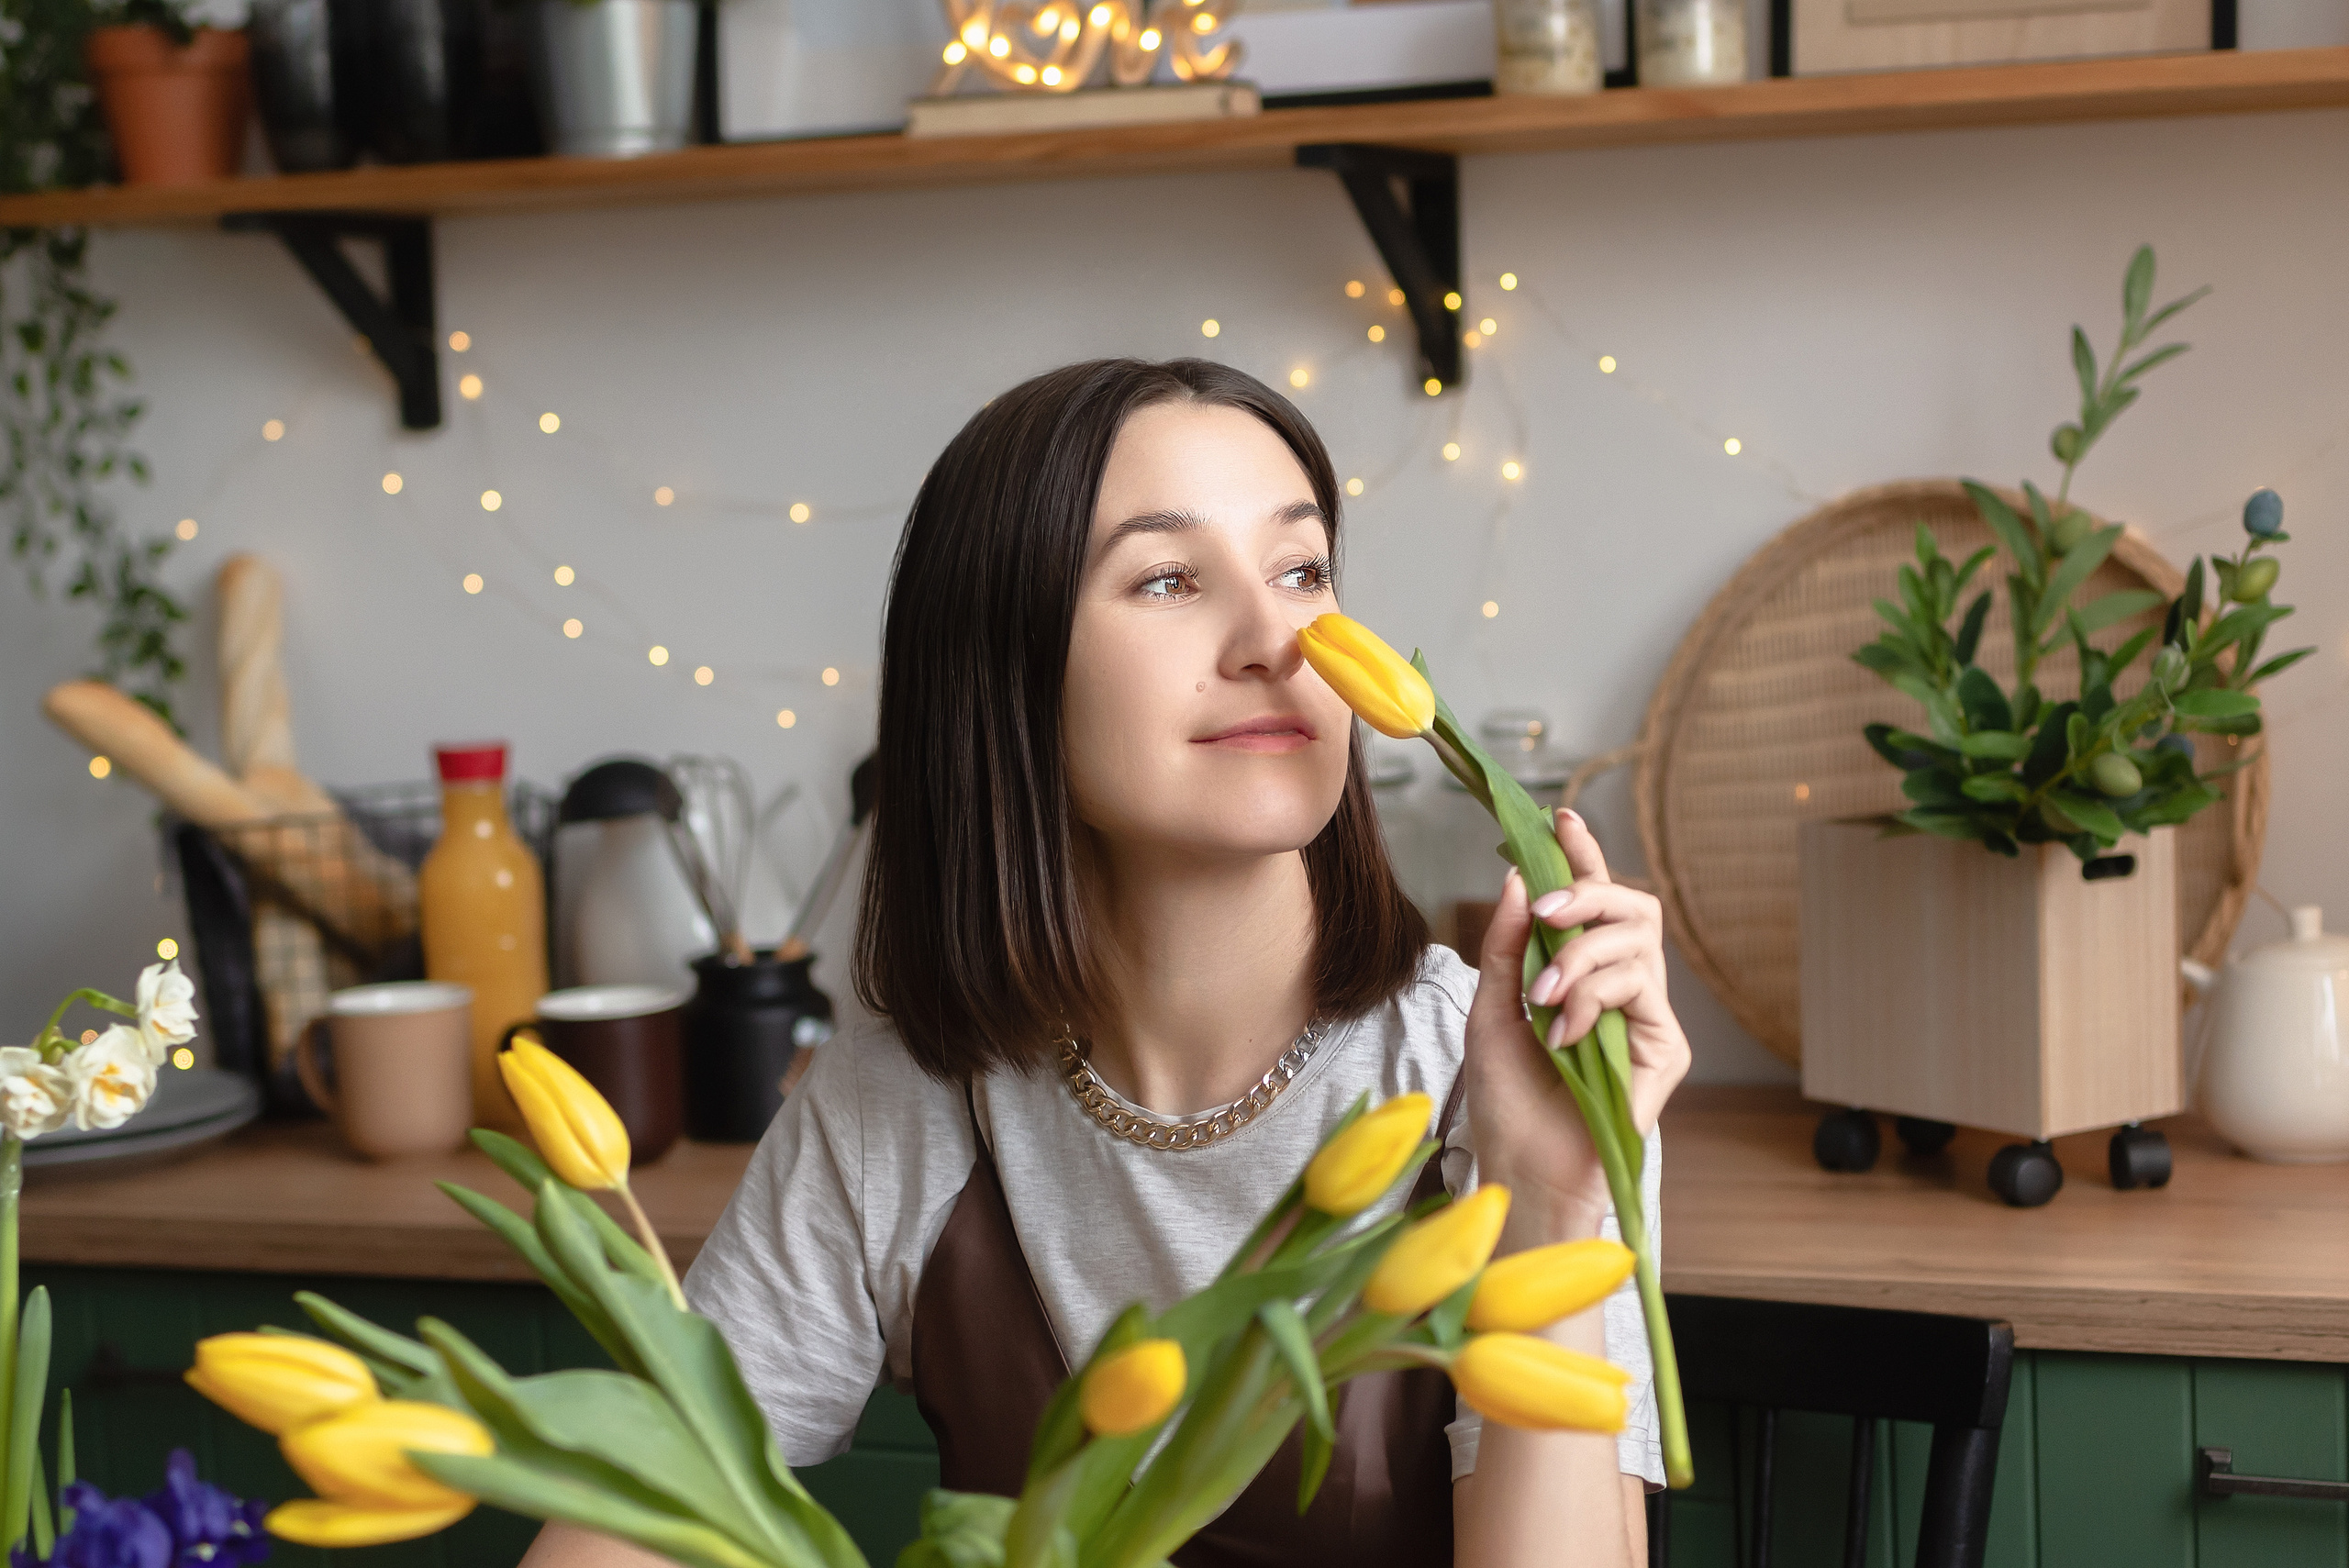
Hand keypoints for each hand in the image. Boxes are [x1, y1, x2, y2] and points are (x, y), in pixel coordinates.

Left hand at [1461, 809, 1691, 1242]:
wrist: (1519, 1166)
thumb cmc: (1504, 1098)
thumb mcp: (1489, 1008)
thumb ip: (1507, 943)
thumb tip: (1521, 877)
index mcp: (1580, 974)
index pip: (1594, 902)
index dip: (1584, 856)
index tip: (1560, 817)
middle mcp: (1622, 989)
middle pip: (1633, 908)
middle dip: (1588, 896)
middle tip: (1546, 912)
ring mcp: (1647, 1018)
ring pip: (1638, 944)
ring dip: (1580, 961)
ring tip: (1540, 1001)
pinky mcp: (1665, 1050)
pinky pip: (1641, 991)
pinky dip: (1593, 1002)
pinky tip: (1562, 1037)